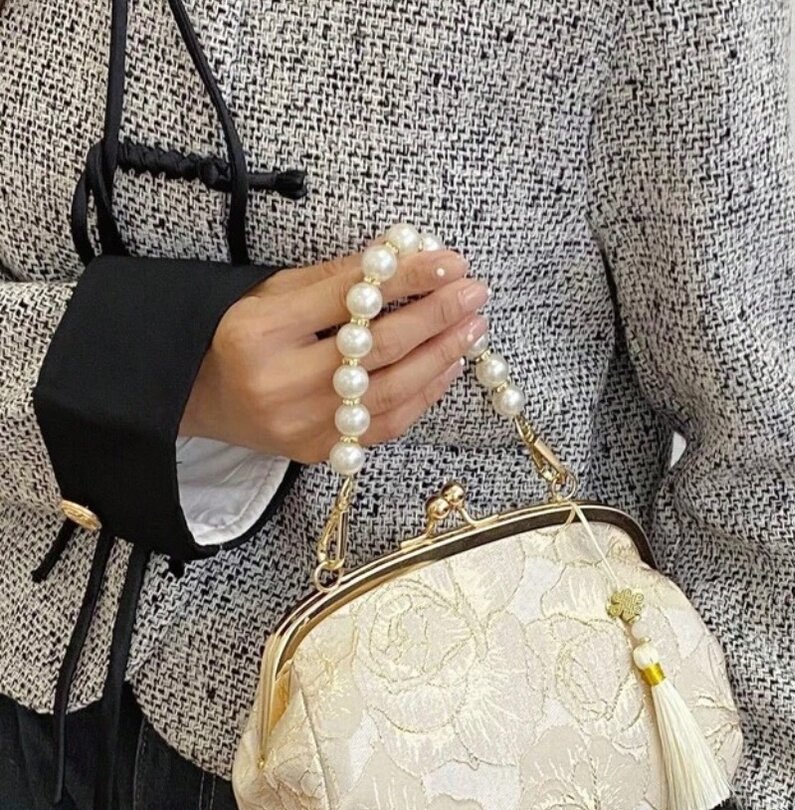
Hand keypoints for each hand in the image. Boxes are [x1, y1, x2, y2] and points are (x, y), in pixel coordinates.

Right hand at [180, 246, 488, 461]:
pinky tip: (448, 365)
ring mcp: (303, 425)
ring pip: (391, 390)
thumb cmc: (241, 335)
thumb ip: (338, 278)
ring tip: (473, 327)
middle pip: (377, 347)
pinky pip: (387, 424)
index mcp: (260, 330)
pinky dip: (424, 394)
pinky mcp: (321, 452)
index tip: (450, 260)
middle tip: (475, 293)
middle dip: (436, 316)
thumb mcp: (275, 292)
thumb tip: (408, 255)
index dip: (407, 278)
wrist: (202, 398)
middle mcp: (281, 383)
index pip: (350, 298)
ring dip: (441, 356)